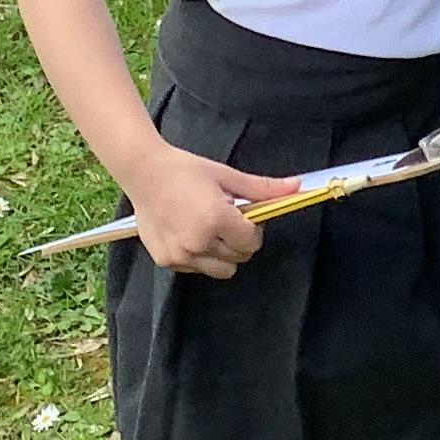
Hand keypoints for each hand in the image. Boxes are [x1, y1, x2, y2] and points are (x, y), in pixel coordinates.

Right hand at [127, 146, 296, 277]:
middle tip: (226, 220)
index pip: (252, 242)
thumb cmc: (185, 170)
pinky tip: (189, 233)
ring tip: (209, 229)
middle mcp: (198, 242)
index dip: (254, 230)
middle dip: (240, 242)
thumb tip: (296, 187)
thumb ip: (262, 189)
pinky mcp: (166, 260)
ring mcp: (180, 254)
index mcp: (216, 220)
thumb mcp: (226, 176)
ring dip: (222, 254)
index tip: (245, 216)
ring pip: (220, 270)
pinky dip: (200, 257)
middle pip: (239, 258)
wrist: (143, 172)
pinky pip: (197, 268)